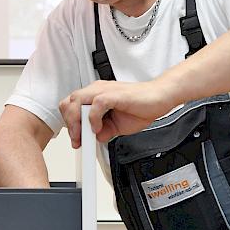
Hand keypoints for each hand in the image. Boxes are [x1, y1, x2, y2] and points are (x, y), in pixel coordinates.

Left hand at [59, 80, 176, 147]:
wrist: (160, 98)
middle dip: (70, 124)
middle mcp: (97, 90)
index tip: (76, 139)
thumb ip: (104, 130)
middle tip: (78, 140)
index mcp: (96, 95)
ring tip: (85, 135)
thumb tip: (94, 138)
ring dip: (77, 121)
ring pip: (77, 100)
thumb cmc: (141, 106)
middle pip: (69, 102)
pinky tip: (99, 127)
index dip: (69, 123)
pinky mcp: (114, 94)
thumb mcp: (117, 125)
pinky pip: (96, 103)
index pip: (71, 105)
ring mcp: (104, 90)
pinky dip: (93, 118)